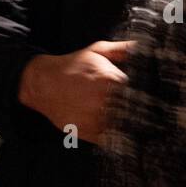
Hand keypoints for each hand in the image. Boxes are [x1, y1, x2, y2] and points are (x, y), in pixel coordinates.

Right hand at [18, 40, 132, 144]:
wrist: (43, 83)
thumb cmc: (71, 67)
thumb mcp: (97, 51)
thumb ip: (122, 49)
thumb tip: (142, 47)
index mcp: (110, 80)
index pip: (139, 93)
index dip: (141, 95)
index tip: (141, 96)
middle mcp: (104, 101)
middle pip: (132, 111)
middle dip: (133, 109)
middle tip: (128, 106)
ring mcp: (96, 119)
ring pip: (122, 126)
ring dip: (123, 122)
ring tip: (117, 115)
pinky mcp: (88, 133)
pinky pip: (110, 139)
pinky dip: (113, 135)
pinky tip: (109, 125)